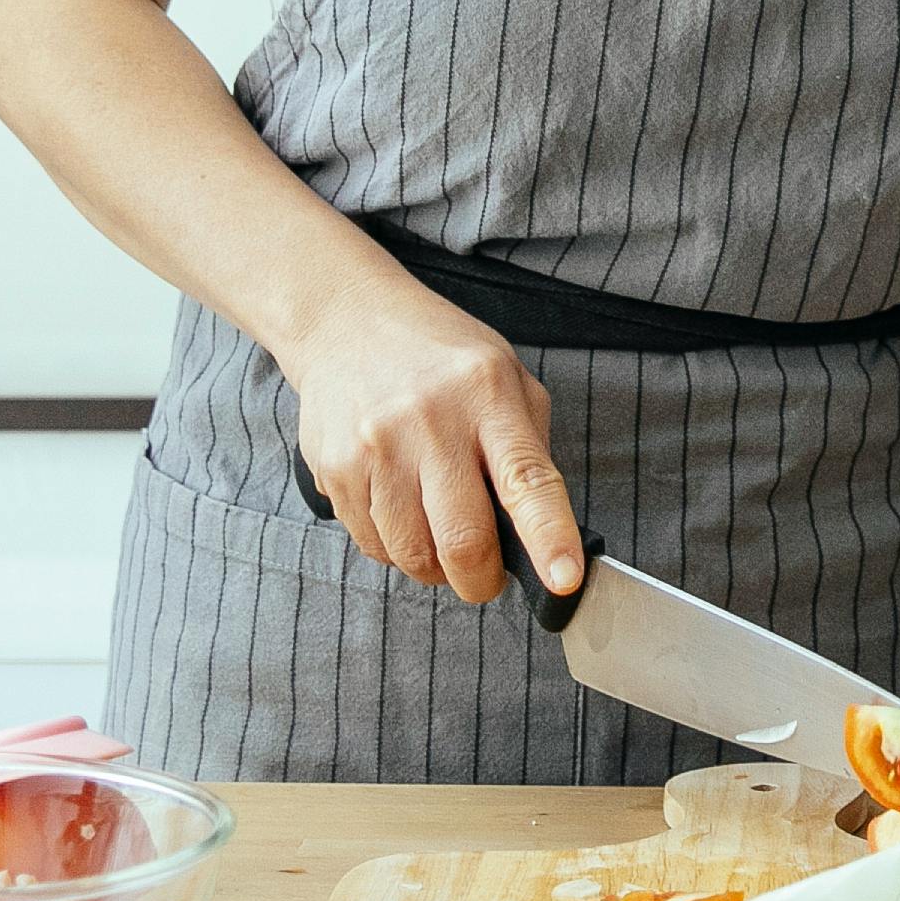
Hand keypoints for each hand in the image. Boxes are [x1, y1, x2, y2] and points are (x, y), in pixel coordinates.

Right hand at [281, 282, 584, 603]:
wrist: (347, 320)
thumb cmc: (442, 361)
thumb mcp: (508, 380)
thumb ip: (529, 451)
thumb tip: (544, 533)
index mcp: (489, 397)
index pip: (527, 480)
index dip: (549, 538)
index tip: (564, 579)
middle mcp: (430, 422)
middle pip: (462, 540)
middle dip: (482, 580)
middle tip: (487, 578)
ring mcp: (376, 446)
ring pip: (412, 553)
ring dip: (435, 568)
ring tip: (441, 539)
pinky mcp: (335, 467)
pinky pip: (371, 542)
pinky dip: (396, 549)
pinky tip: (403, 515)